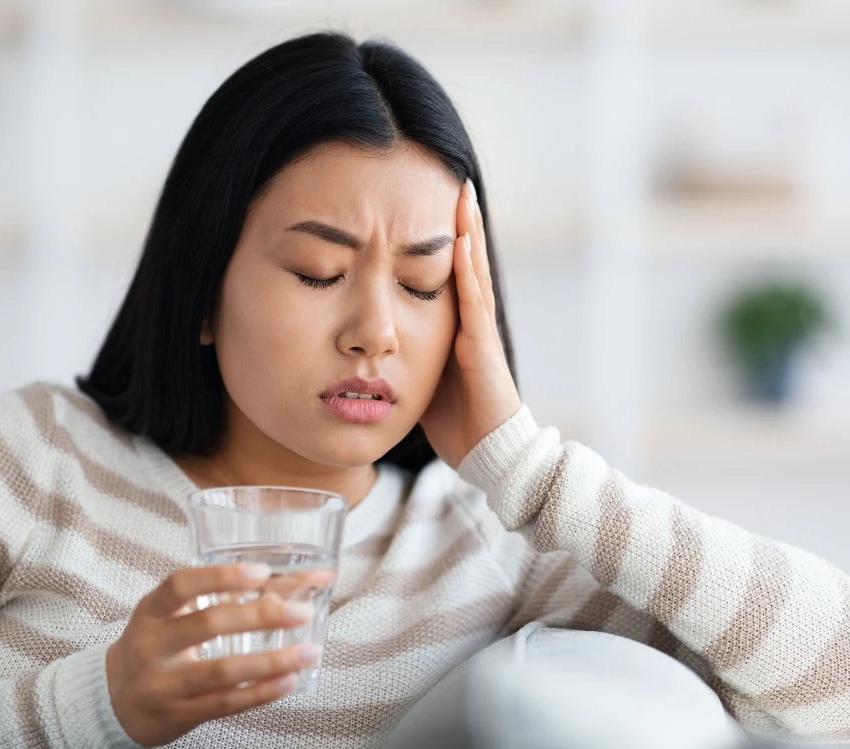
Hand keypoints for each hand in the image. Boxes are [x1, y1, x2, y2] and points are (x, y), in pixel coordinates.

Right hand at [106, 563, 331, 747]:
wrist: (116, 700)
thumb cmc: (158, 644)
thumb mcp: (174, 614)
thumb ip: (228, 595)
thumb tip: (305, 577)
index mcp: (152, 609)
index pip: (181, 585)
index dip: (221, 576)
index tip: (261, 572)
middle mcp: (153, 644)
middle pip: (207, 625)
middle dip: (259, 616)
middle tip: (301, 612)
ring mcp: (164, 683)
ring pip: (221, 671)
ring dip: (271, 661)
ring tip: (310, 652)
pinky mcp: (179, 714)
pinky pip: (225, 704)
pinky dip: (261, 693)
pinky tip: (289, 680)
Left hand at [419, 179, 521, 468]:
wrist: (487, 453)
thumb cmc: (456, 420)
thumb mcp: (422, 376)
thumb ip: (408, 352)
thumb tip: (377, 339)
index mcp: (456, 327)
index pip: (449, 273)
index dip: (444, 239)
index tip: (432, 203)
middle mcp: (471, 322)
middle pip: (465, 262)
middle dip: (461, 222)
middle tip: (455, 180)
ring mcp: (479, 332)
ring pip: (473, 272)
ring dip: (469, 232)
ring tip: (463, 195)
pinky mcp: (481, 348)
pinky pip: (474, 302)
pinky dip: (468, 270)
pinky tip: (461, 242)